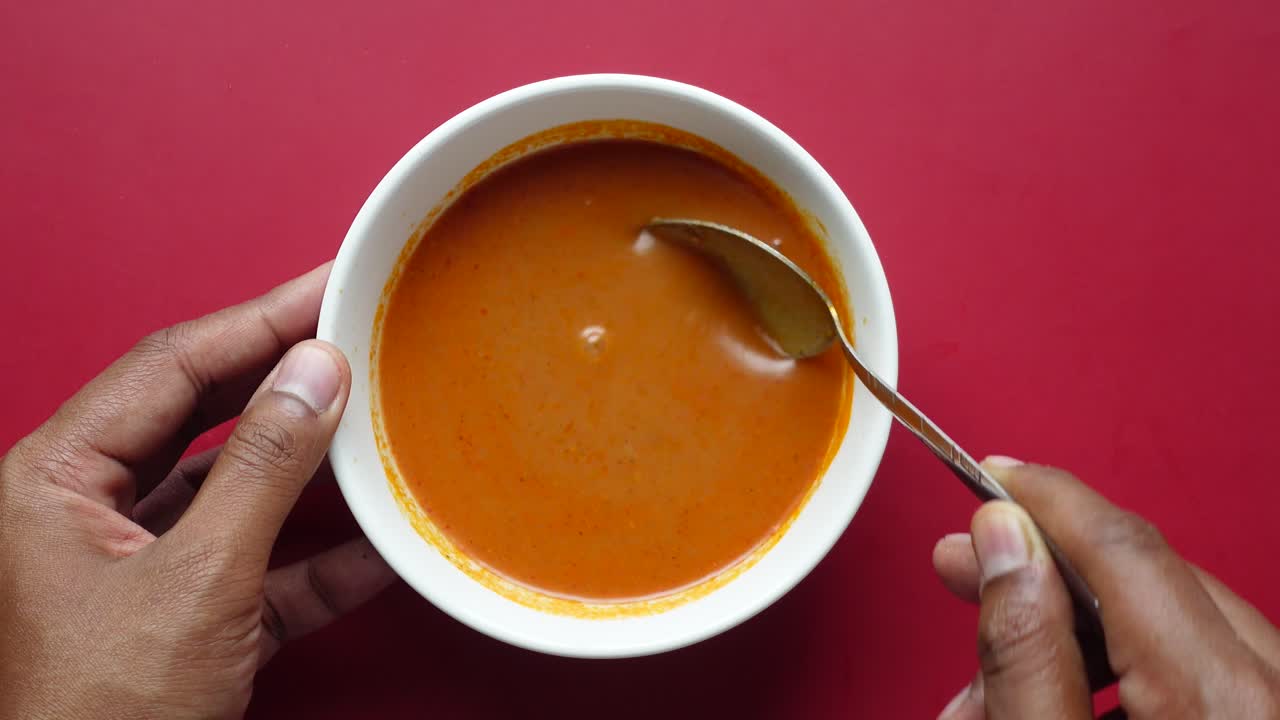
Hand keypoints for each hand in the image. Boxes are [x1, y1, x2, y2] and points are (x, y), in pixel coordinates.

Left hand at [0, 264, 395, 718]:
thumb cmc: (102, 718)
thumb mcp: (196, 581)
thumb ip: (262, 468)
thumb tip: (316, 374)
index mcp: (55, 479)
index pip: (171, 368)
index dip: (257, 320)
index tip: (328, 286)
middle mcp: (89, 509)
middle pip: (205, 414)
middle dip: (289, 379)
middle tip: (359, 331)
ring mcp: (140, 565)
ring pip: (240, 488)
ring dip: (314, 468)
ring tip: (380, 421)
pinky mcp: (186, 617)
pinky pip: (262, 563)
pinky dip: (321, 555)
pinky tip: (382, 539)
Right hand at [933, 457, 1279, 718]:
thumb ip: (1026, 657)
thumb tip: (1004, 542)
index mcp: (1225, 701)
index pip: (1128, 550)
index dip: (1048, 502)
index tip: (994, 478)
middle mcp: (1275, 694)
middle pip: (1148, 580)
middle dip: (1043, 574)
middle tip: (962, 567)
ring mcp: (1276, 705)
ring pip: (1171, 623)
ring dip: (1072, 631)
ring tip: (993, 677)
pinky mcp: (1261, 715)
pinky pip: (1201, 666)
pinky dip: (1125, 671)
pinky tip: (1057, 696)